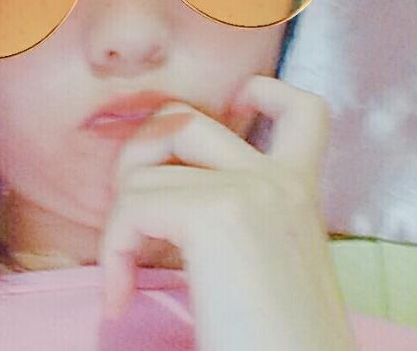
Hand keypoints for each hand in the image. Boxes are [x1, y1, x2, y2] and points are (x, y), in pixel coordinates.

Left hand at [98, 75, 358, 350]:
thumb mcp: (270, 267)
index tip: (234, 108)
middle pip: (183, 118)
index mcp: (299, 194)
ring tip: (127, 269)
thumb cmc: (276, 344)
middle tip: (135, 216)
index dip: (263, 91)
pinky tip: (121, 299)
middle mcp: (281, 181)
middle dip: (139, 157)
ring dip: (121, 218)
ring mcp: (251, 190)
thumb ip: (242, 220)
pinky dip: (113, 253)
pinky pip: (132, 206)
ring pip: (145, 167)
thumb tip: (172, 195)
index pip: (303, 111)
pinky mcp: (216, 215)